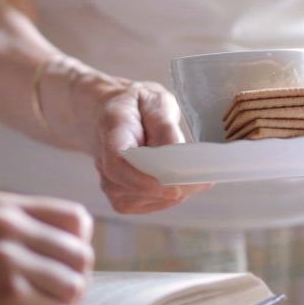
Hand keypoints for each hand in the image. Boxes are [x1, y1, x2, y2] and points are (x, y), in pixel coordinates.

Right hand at [0, 192, 94, 304]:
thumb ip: (27, 236)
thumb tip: (86, 253)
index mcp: (2, 206)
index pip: (77, 219)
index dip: (72, 252)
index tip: (46, 275)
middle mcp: (5, 224)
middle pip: (82, 256)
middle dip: (66, 288)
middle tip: (32, 304)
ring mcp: (6, 257)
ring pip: (75, 288)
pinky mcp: (8, 295)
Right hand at [74, 75, 211, 214]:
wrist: (116, 112)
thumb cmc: (139, 105)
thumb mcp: (155, 100)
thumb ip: (164, 123)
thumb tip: (175, 151)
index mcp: (111, 128)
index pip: (116, 160)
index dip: (141, 180)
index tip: (171, 187)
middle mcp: (102, 157)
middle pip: (127, 186)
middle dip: (167, 189)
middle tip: (201, 182)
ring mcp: (106, 178)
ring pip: (135, 199)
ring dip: (167, 196)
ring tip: (194, 182)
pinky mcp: (117, 193)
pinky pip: (140, 205)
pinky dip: (163, 200)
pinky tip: (178, 186)